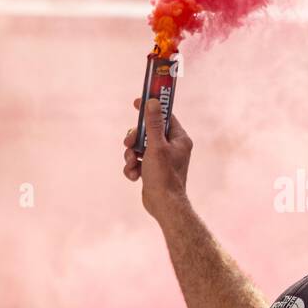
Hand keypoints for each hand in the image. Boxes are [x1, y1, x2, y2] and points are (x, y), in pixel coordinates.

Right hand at [123, 96, 192, 223]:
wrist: (163, 205)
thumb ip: (153, 124)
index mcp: (179, 139)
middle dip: (134, 138)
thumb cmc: (164, 176)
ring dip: (131, 155)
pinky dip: (133, 167)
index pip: (165, 116)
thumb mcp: (156, 146)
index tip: (136, 102)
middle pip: (147, 132)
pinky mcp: (153, 170)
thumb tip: (153, 102)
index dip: (150, 109)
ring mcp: (162, 159)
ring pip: (139, 147)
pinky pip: (137, 161)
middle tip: (128, 143)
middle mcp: (172, 147)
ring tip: (132, 164)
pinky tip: (134, 176)